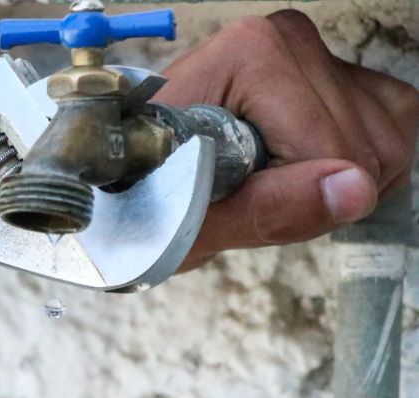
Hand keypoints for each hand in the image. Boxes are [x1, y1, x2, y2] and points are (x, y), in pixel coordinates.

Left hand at [153, 10, 418, 269]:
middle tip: (244, 194)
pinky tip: (303, 172)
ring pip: (388, 142)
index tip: (234, 197)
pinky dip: (362, 167)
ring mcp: (316, 53)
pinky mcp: (340, 73)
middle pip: (362, 147)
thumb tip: (352, 189)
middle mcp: (287, 38)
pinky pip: (397, 126)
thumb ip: (268, 209)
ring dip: (336, 183)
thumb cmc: (153, 192)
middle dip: (309, 191)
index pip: (329, 149)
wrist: (141, 174)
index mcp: (249, 55)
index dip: (289, 198)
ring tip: (265, 183)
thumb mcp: (194, 222)